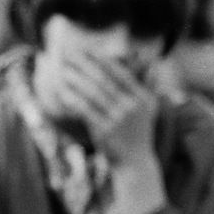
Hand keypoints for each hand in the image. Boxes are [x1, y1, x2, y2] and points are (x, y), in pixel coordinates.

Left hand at [54, 50, 159, 165]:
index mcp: (144, 98)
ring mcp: (118, 119)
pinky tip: (61, 90)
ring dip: (75, 78)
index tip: (86, 50)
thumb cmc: (137, 132)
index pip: (120, 73)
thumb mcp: (148, 109)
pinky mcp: (104, 130)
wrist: (135, 163)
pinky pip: (84, 109)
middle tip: (68, 53)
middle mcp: (132, 107)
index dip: (101, 60)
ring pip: (92, 93)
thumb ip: (148, 86)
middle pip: (103, 80)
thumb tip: (152, 63)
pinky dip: (72, 98)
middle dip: (84, 64)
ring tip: (61, 68)